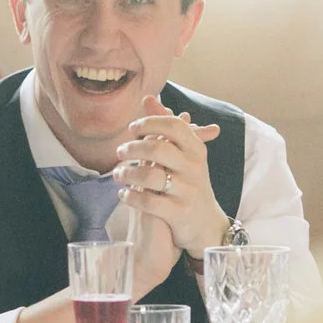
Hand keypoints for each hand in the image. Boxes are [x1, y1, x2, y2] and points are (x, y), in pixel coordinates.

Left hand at [116, 97, 228, 259]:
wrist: (205, 225)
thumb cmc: (188, 183)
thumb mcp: (183, 155)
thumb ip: (166, 127)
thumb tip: (147, 98)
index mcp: (196, 150)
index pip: (174, 126)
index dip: (150, 123)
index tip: (132, 129)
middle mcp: (195, 168)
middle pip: (157, 149)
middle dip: (132, 149)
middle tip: (119, 152)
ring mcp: (188, 191)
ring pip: (149, 176)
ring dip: (127, 174)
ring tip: (117, 175)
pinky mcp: (179, 213)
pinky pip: (148, 202)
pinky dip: (131, 197)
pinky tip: (123, 194)